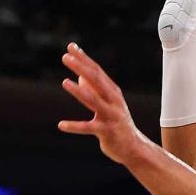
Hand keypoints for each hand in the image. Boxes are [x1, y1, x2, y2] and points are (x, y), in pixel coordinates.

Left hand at [58, 43, 143, 163]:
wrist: (134, 147)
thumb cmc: (117, 123)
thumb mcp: (108, 104)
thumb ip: (95, 90)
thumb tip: (80, 77)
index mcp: (113, 92)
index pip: (97, 71)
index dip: (84, 59)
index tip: (71, 47)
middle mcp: (113, 101)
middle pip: (96, 81)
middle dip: (81, 68)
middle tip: (66, 57)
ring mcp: (111, 116)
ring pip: (93, 101)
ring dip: (79, 91)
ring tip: (64, 82)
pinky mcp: (107, 132)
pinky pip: (88, 128)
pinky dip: (74, 126)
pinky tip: (61, 125)